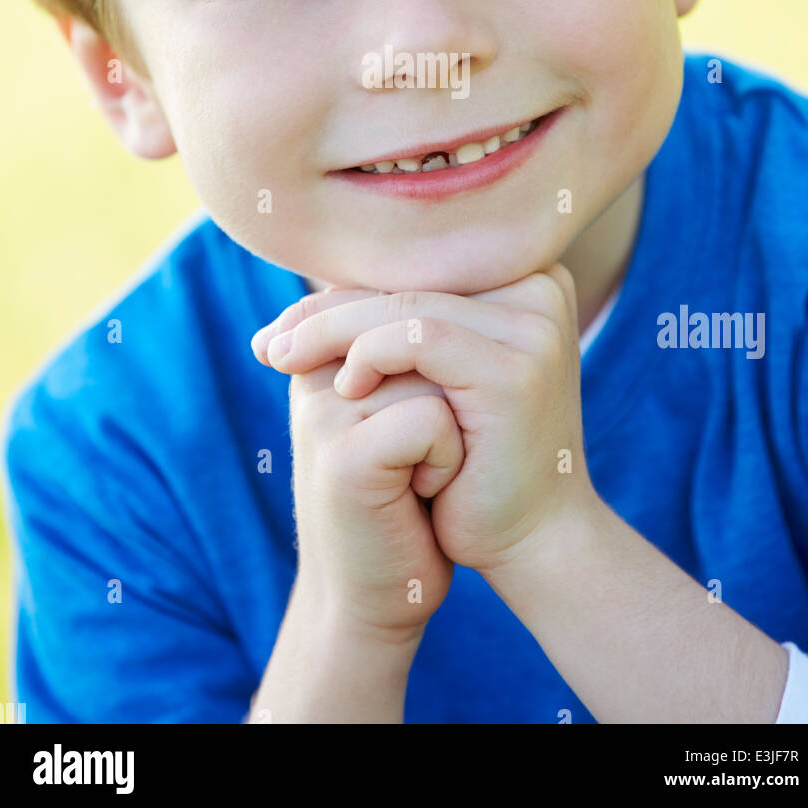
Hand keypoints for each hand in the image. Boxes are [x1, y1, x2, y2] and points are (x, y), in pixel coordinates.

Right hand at [252, 286, 463, 642]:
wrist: (380, 597)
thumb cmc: (408, 498)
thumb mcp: (406, 410)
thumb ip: (413, 347)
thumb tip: (471, 273)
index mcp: (324, 354)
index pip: (402, 301)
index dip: (442, 358)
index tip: (434, 418)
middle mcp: (313, 372)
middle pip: (418, 325)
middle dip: (451, 389)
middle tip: (440, 443)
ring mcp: (322, 412)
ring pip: (429, 368)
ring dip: (453, 421)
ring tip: (429, 466)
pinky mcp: (343, 457)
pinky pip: (428, 421)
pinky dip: (446, 459)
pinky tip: (428, 490)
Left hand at [253, 265, 599, 576]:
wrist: (532, 538)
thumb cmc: (472, 460)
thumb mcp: (433, 380)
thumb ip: (395, 327)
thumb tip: (303, 299)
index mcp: (525, 277)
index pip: (412, 269)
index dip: (340, 294)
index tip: (277, 326)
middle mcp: (539, 288)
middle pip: (409, 283)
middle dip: (327, 313)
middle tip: (268, 343)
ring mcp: (534, 328)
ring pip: (408, 307)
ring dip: (335, 332)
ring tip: (286, 361)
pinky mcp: (516, 370)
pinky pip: (424, 338)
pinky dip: (372, 356)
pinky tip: (344, 389)